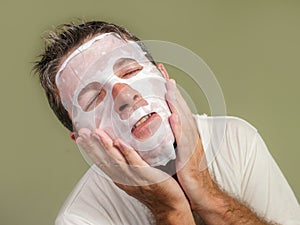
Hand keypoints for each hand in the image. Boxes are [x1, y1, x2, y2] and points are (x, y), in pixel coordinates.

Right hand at [76, 128, 194, 223]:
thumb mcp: (136, 176)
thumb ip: (129, 163)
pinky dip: (126, 152)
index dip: (89, 149)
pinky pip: (135, 162)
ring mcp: (134, 178)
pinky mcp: (146, 176)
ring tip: (97, 133)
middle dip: (91, 146)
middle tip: (81, 132)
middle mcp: (123, 178)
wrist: (170, 205)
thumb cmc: (155, 189)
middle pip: (104, 160)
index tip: (78, 137)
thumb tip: (123, 146)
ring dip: (105, 146)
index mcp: (120, 177)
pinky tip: (119, 142)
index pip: (100, 161)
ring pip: (116, 160)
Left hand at [166, 79, 218, 210]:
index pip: (177, 106)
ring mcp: (191, 144)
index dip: (169, 90)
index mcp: (186, 132)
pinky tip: (174, 117)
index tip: (160, 74)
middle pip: (181, 107)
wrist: (201, 192)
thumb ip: (171, 136)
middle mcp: (190, 134)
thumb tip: (160, 125)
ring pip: (183, 119)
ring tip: (168, 86)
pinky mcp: (189, 157)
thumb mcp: (178, 149)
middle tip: (162, 71)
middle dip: (171, 88)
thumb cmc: (188, 172)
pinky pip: (184, 140)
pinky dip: (179, 128)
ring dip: (176, 102)